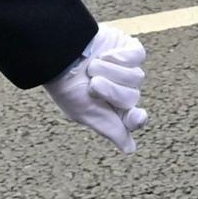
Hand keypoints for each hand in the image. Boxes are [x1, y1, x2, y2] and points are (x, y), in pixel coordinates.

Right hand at [48, 29, 148, 150]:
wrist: (60, 53)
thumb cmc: (68, 86)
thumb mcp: (85, 113)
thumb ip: (111, 130)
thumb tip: (130, 150)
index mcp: (112, 110)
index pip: (135, 120)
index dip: (137, 119)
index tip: (136, 115)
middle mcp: (121, 90)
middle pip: (133, 97)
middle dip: (112, 90)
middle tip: (93, 83)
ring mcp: (126, 69)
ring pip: (136, 77)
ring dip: (110, 71)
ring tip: (92, 67)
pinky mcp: (128, 49)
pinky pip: (137, 56)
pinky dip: (119, 56)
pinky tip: (103, 54)